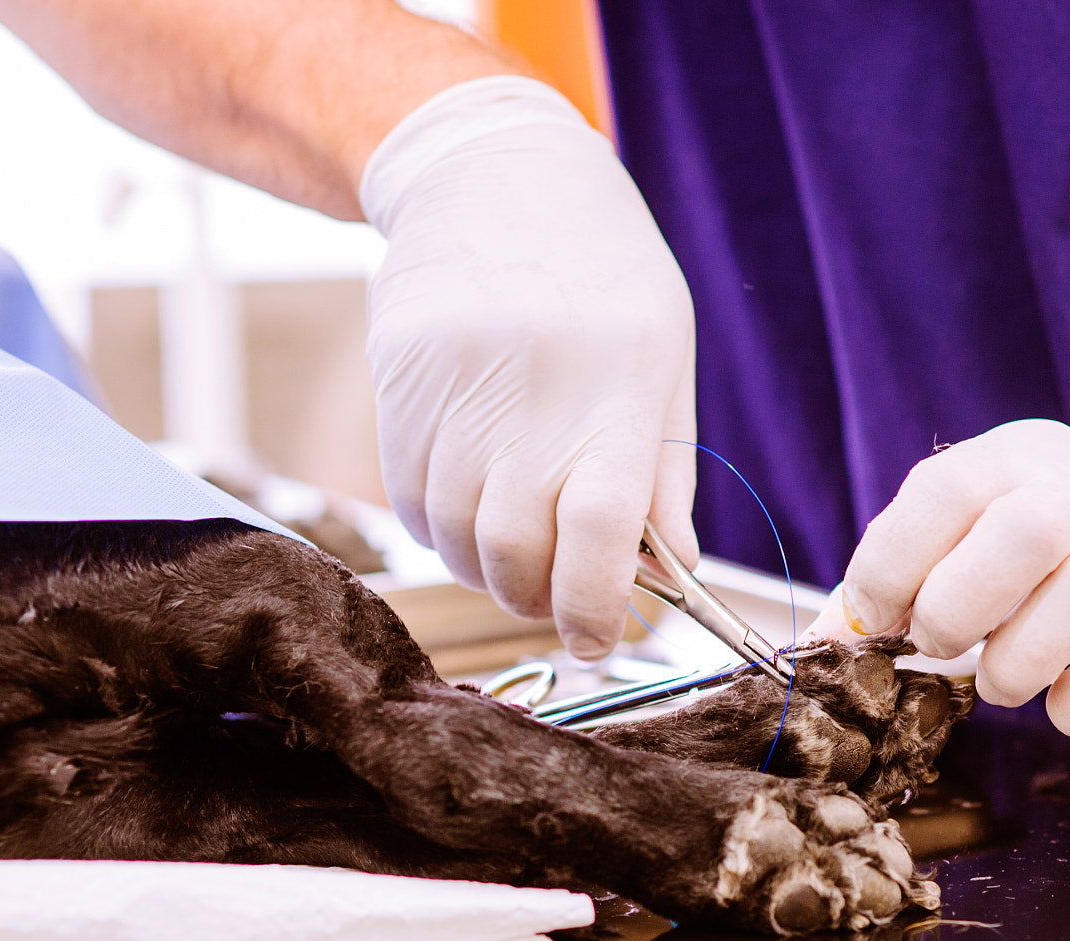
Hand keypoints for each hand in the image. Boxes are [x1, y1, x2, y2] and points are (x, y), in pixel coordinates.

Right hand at [362, 76, 697, 658]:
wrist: (492, 172)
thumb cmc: (602, 275)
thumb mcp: (663, 357)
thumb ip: (664, 470)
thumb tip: (672, 572)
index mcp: (616, 385)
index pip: (600, 532)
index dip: (598, 607)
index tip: (602, 639)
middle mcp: (529, 390)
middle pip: (515, 551)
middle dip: (539, 601)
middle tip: (561, 605)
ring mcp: (452, 387)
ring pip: (454, 537)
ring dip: (489, 571)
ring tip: (520, 553)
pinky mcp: (397, 385)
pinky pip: (410, 500)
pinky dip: (444, 532)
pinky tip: (475, 510)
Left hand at [807, 421, 1069, 737]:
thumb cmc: (1051, 553)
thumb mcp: (978, 529)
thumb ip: (903, 574)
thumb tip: (821, 641)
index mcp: (1017, 458)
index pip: (945, 490)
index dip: (892, 564)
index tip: (872, 618)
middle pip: (1026, 530)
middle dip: (956, 607)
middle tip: (937, 642)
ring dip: (1013, 666)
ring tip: (1001, 675)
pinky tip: (1065, 691)